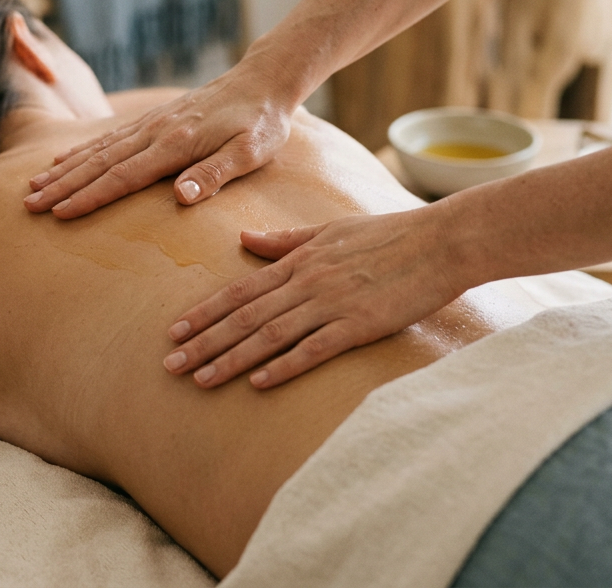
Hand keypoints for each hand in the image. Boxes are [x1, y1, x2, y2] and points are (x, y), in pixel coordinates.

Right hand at [22, 69, 294, 218]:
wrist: (261, 81)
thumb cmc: (261, 123)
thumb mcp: (251, 153)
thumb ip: (215, 173)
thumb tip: (182, 196)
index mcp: (175, 144)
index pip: (123, 176)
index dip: (90, 197)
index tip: (60, 213)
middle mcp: (154, 132)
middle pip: (99, 163)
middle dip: (62, 186)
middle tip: (29, 205)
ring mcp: (150, 124)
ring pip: (98, 150)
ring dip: (64, 170)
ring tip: (33, 186)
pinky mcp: (152, 121)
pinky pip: (108, 138)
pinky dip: (81, 150)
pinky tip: (62, 160)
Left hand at [161, 205, 468, 388]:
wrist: (442, 240)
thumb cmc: (390, 234)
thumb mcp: (331, 229)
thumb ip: (286, 240)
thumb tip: (245, 241)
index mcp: (299, 261)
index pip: (240, 291)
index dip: (204, 312)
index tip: (174, 331)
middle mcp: (307, 282)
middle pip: (243, 317)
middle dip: (203, 341)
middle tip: (169, 365)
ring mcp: (332, 304)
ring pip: (269, 335)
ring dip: (231, 359)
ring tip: (200, 380)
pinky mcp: (359, 325)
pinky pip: (314, 349)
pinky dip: (284, 365)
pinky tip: (259, 382)